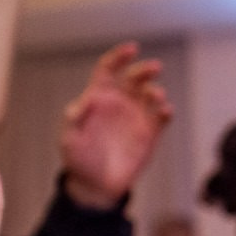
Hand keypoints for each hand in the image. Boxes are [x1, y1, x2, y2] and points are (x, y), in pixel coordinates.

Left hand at [60, 42, 171, 207]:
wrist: (96, 186)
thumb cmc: (78, 160)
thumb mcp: (69, 140)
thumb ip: (75, 119)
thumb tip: (87, 100)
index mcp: (98, 98)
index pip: (109, 70)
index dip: (119, 56)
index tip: (132, 49)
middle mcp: (119, 103)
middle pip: (134, 77)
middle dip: (144, 70)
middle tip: (154, 68)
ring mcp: (136, 117)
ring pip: (150, 94)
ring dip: (155, 90)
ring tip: (156, 97)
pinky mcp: (150, 134)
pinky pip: (161, 117)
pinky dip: (166, 111)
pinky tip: (165, 111)